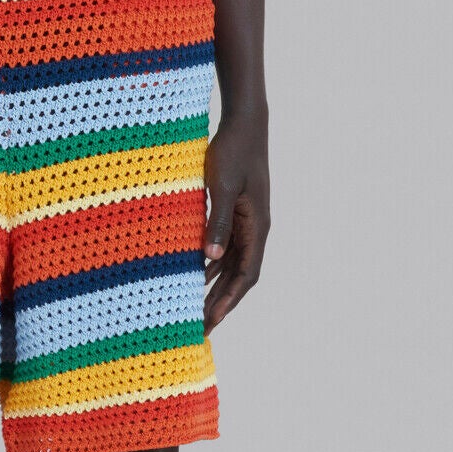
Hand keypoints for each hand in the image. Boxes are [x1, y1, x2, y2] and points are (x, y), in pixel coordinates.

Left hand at [202, 110, 269, 332]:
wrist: (244, 123)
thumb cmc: (234, 151)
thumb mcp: (223, 186)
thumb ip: (217, 223)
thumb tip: (209, 260)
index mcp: (258, 226)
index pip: (246, 275)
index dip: (229, 300)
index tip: (212, 321)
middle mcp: (256, 229)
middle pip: (239, 276)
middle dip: (221, 302)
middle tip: (201, 328)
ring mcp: (246, 221)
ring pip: (231, 264)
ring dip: (215, 286)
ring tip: (196, 309)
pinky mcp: (235, 212)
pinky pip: (225, 247)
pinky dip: (210, 264)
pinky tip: (194, 275)